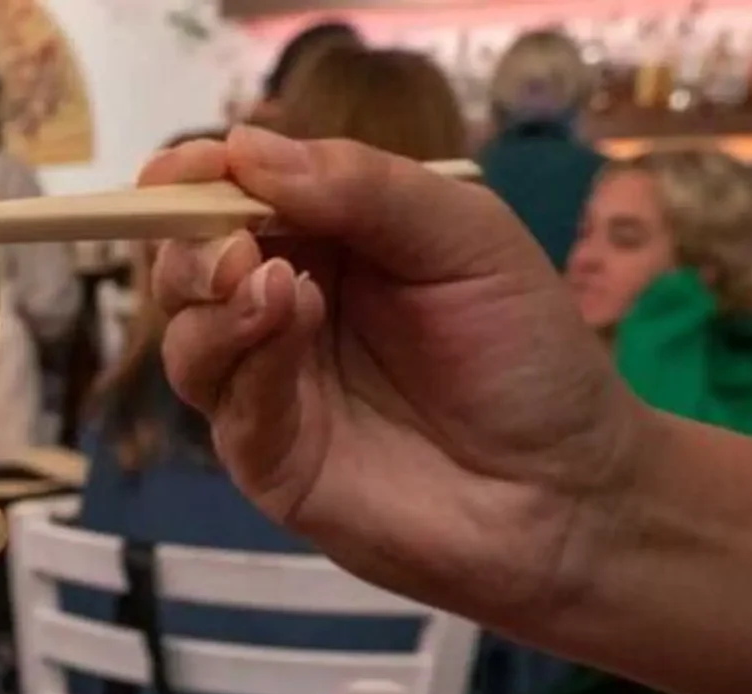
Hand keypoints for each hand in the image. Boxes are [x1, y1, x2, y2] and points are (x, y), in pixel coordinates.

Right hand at [143, 128, 647, 630]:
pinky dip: (246, 357)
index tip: (194, 166)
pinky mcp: (269, 459)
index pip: (236, 197)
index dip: (201, 176)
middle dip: (190, 242)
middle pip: (190, 266)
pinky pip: (228, 405)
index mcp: (329, 241)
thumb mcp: (465, 235)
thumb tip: (246, 147)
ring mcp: (271, 387)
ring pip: (189, 338)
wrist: (562, 489)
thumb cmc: (526, 354)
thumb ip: (365, 187)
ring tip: (266, 281)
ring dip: (209, 302)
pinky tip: (287, 321)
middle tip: (230, 238)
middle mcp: (285, 310)